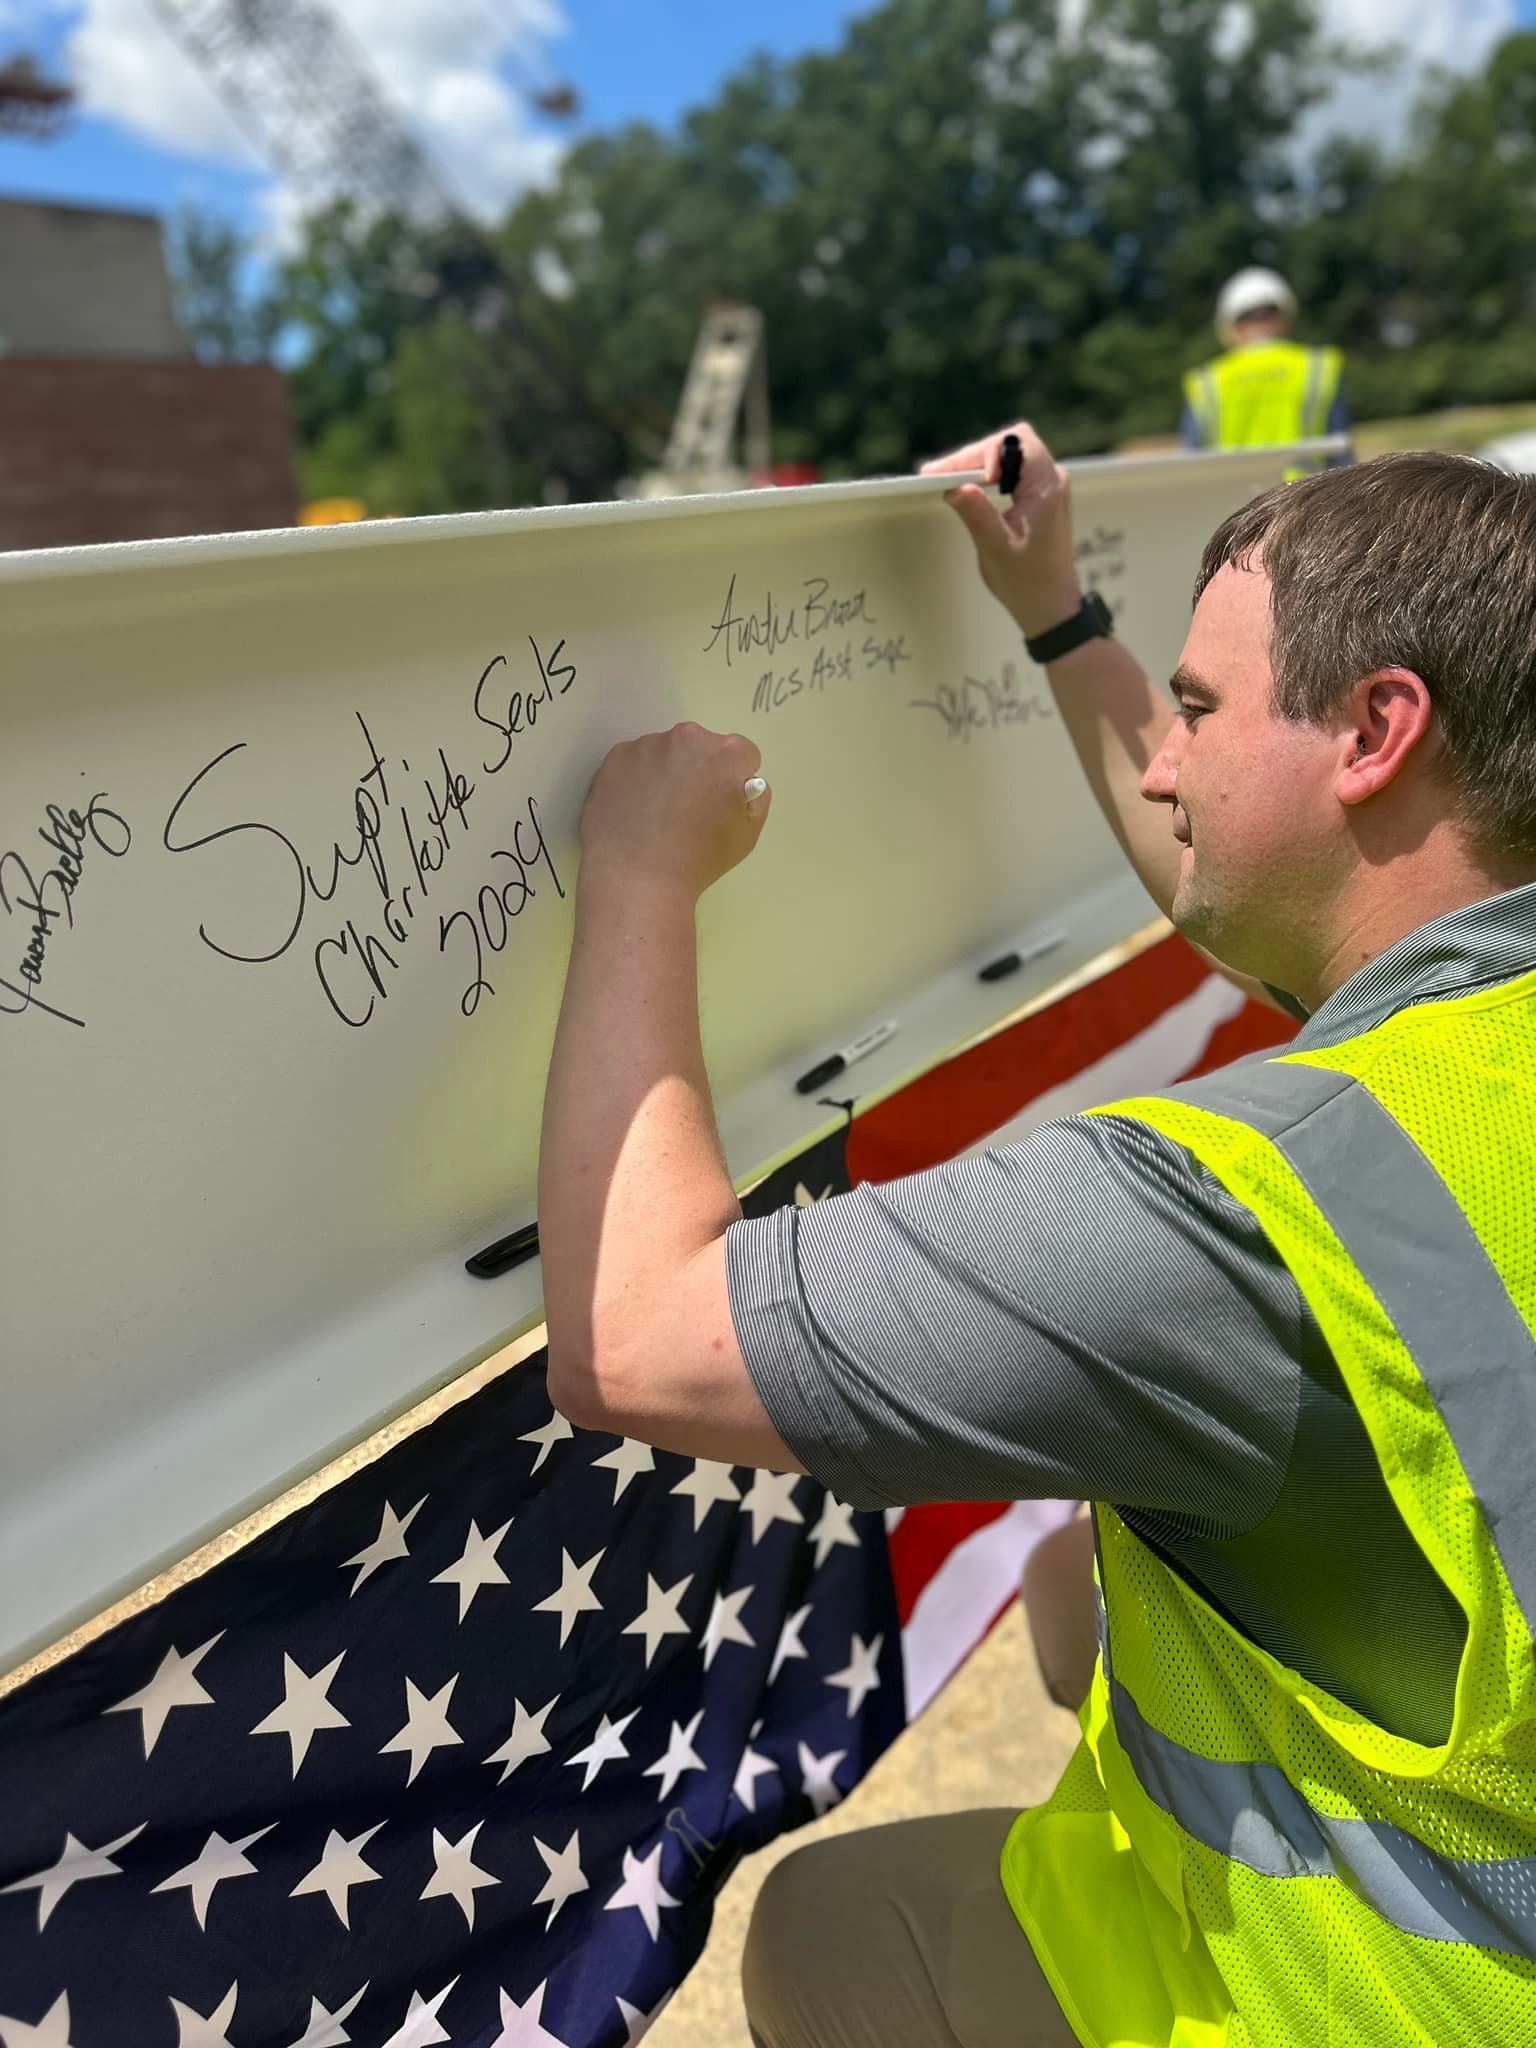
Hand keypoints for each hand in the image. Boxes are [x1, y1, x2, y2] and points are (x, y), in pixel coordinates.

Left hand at [579, 722, 771, 901]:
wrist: (636, 878)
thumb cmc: (698, 860)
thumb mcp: (747, 834)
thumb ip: (755, 798)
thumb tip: (742, 782)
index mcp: (727, 754)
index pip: (742, 755)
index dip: (734, 780)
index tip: (720, 803)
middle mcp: (688, 738)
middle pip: (702, 748)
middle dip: (700, 770)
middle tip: (688, 809)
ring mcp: (648, 745)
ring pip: (666, 753)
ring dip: (667, 772)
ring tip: (657, 813)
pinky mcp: (616, 757)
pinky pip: (635, 761)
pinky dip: (637, 778)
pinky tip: (634, 810)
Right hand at [921, 421, 1081, 638]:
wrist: (1051, 606)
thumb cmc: (1027, 582)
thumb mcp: (995, 547)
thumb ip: (976, 512)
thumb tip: (955, 486)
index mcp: (1047, 487)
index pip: (1014, 443)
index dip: (982, 453)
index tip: (957, 476)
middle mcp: (1052, 480)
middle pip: (1012, 443)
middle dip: (976, 455)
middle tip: (941, 474)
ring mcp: (1049, 487)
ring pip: (1012, 454)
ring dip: (981, 462)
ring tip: (950, 479)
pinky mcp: (1041, 497)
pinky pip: (1015, 470)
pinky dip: (991, 473)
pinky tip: (971, 487)